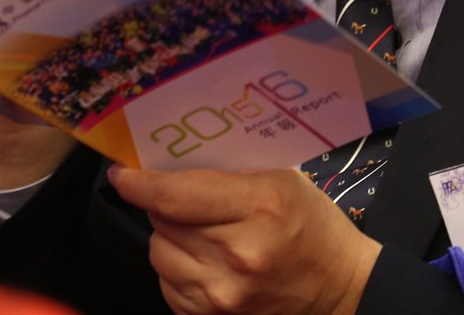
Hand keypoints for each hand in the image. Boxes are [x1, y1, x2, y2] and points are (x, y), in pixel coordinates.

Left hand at [109, 166, 380, 314]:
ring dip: (171, 240)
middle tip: (187, 203)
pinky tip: (205, 263)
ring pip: (160, 255)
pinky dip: (178, 271)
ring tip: (201, 234)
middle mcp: (235, 254)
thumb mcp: (282, 182)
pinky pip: (168, 287)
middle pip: (162, 223)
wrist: (341, 288)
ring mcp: (223, 294)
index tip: (122, 174)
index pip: (173, 196)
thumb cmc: (313, 226)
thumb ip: (229, 176)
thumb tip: (171, 169)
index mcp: (257, 207)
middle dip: (165, 207)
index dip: (139, 184)